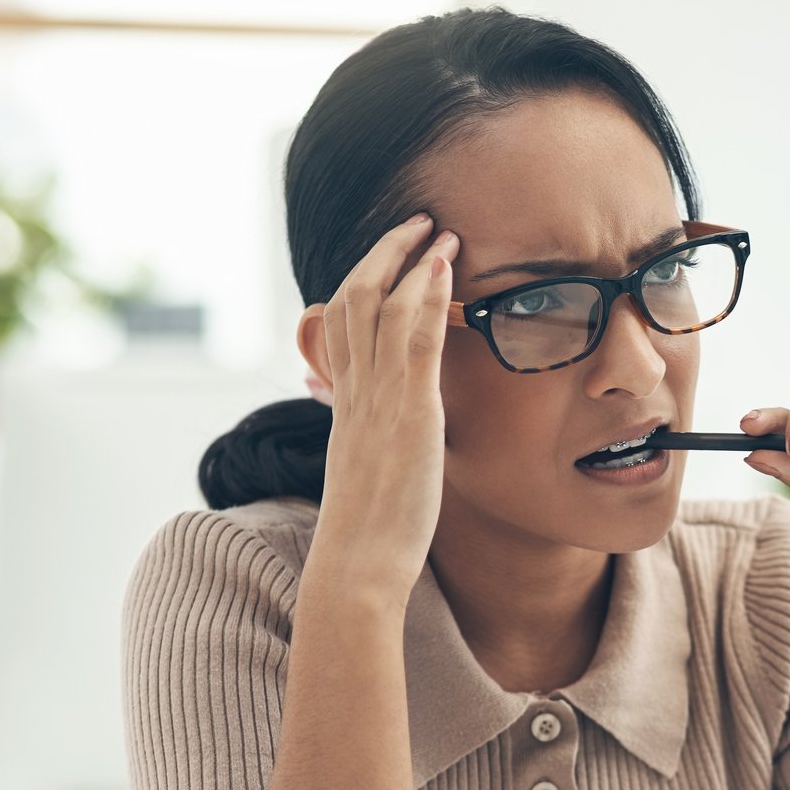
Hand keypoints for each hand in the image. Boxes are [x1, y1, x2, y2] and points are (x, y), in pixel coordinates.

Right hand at [307, 213, 458, 598]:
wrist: (356, 565)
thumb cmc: (369, 534)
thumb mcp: (369, 477)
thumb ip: (373, 444)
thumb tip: (380, 436)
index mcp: (345, 405)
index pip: (344, 324)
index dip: (365, 280)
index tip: (391, 258)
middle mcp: (354, 392)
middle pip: (355, 297)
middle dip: (385, 253)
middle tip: (417, 223)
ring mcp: (377, 399)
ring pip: (380, 305)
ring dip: (410, 259)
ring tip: (439, 229)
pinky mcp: (407, 412)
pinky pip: (412, 337)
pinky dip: (427, 293)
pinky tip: (445, 264)